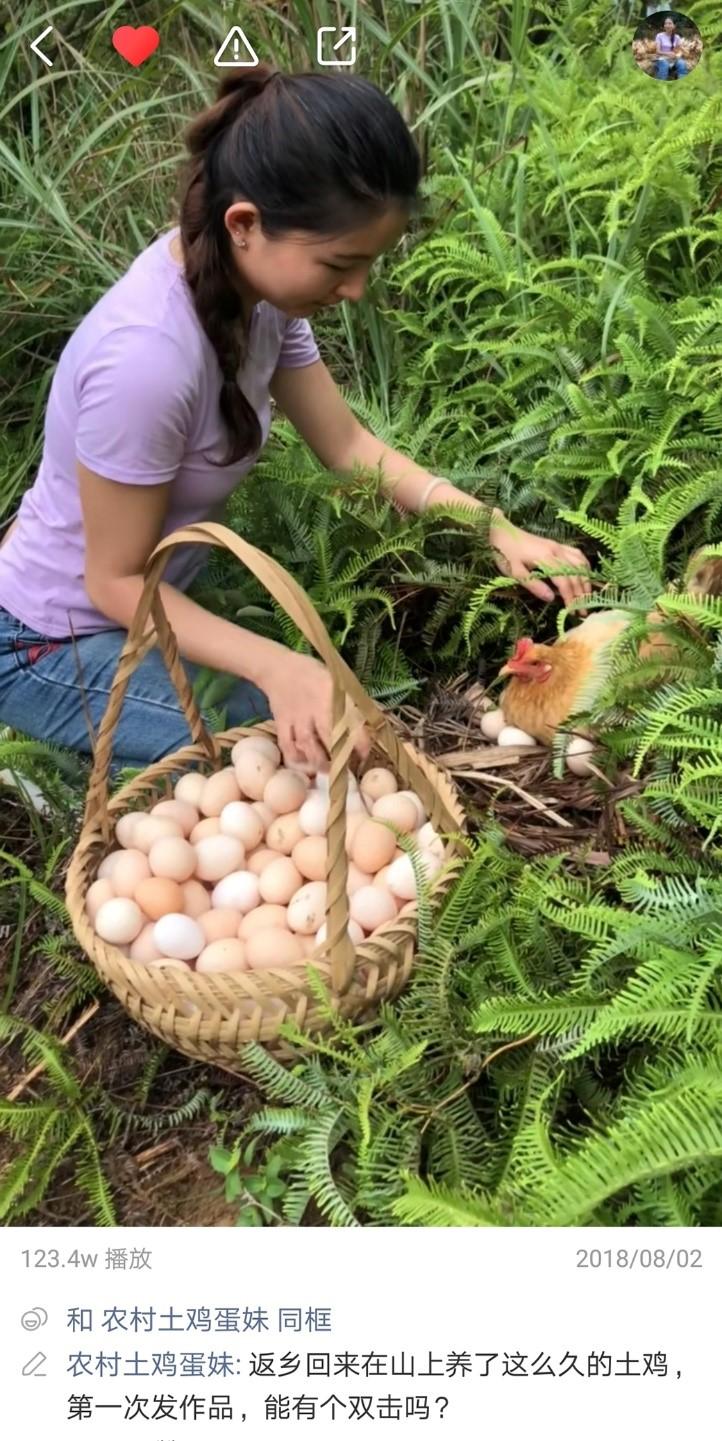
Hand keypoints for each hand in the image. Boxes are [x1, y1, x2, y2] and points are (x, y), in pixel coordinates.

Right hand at [262, 650, 369, 773]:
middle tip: (348, 768)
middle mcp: (314, 707)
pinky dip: (295, 757)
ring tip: (328, 770)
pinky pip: (287, 745)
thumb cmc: (314, 675)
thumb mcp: (337, 682)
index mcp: (331, 694)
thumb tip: (369, 723)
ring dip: (319, 761)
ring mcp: (296, 717)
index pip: (349, 720)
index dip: (359, 740)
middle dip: (340, 756)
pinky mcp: (281, 723)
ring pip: (307, 744)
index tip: (364, 753)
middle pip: (328, 736)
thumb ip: (350, 702)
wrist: (278, 669)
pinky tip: (304, 762)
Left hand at [489, 511, 591, 608]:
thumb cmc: (504, 554)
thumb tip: (551, 598)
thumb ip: (533, 585)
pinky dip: (584, 566)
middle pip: (576, 573)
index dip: (570, 597)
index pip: (564, 581)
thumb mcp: (514, 573)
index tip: (573, 611)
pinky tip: (585, 575)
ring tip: (587, 596)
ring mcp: (558, 546)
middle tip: (582, 611)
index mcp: (546, 558)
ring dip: (586, 580)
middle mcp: (556, 551)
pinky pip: (577, 554)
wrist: (501, 533)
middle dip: (581, 593)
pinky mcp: (557, 545)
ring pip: (580, 563)